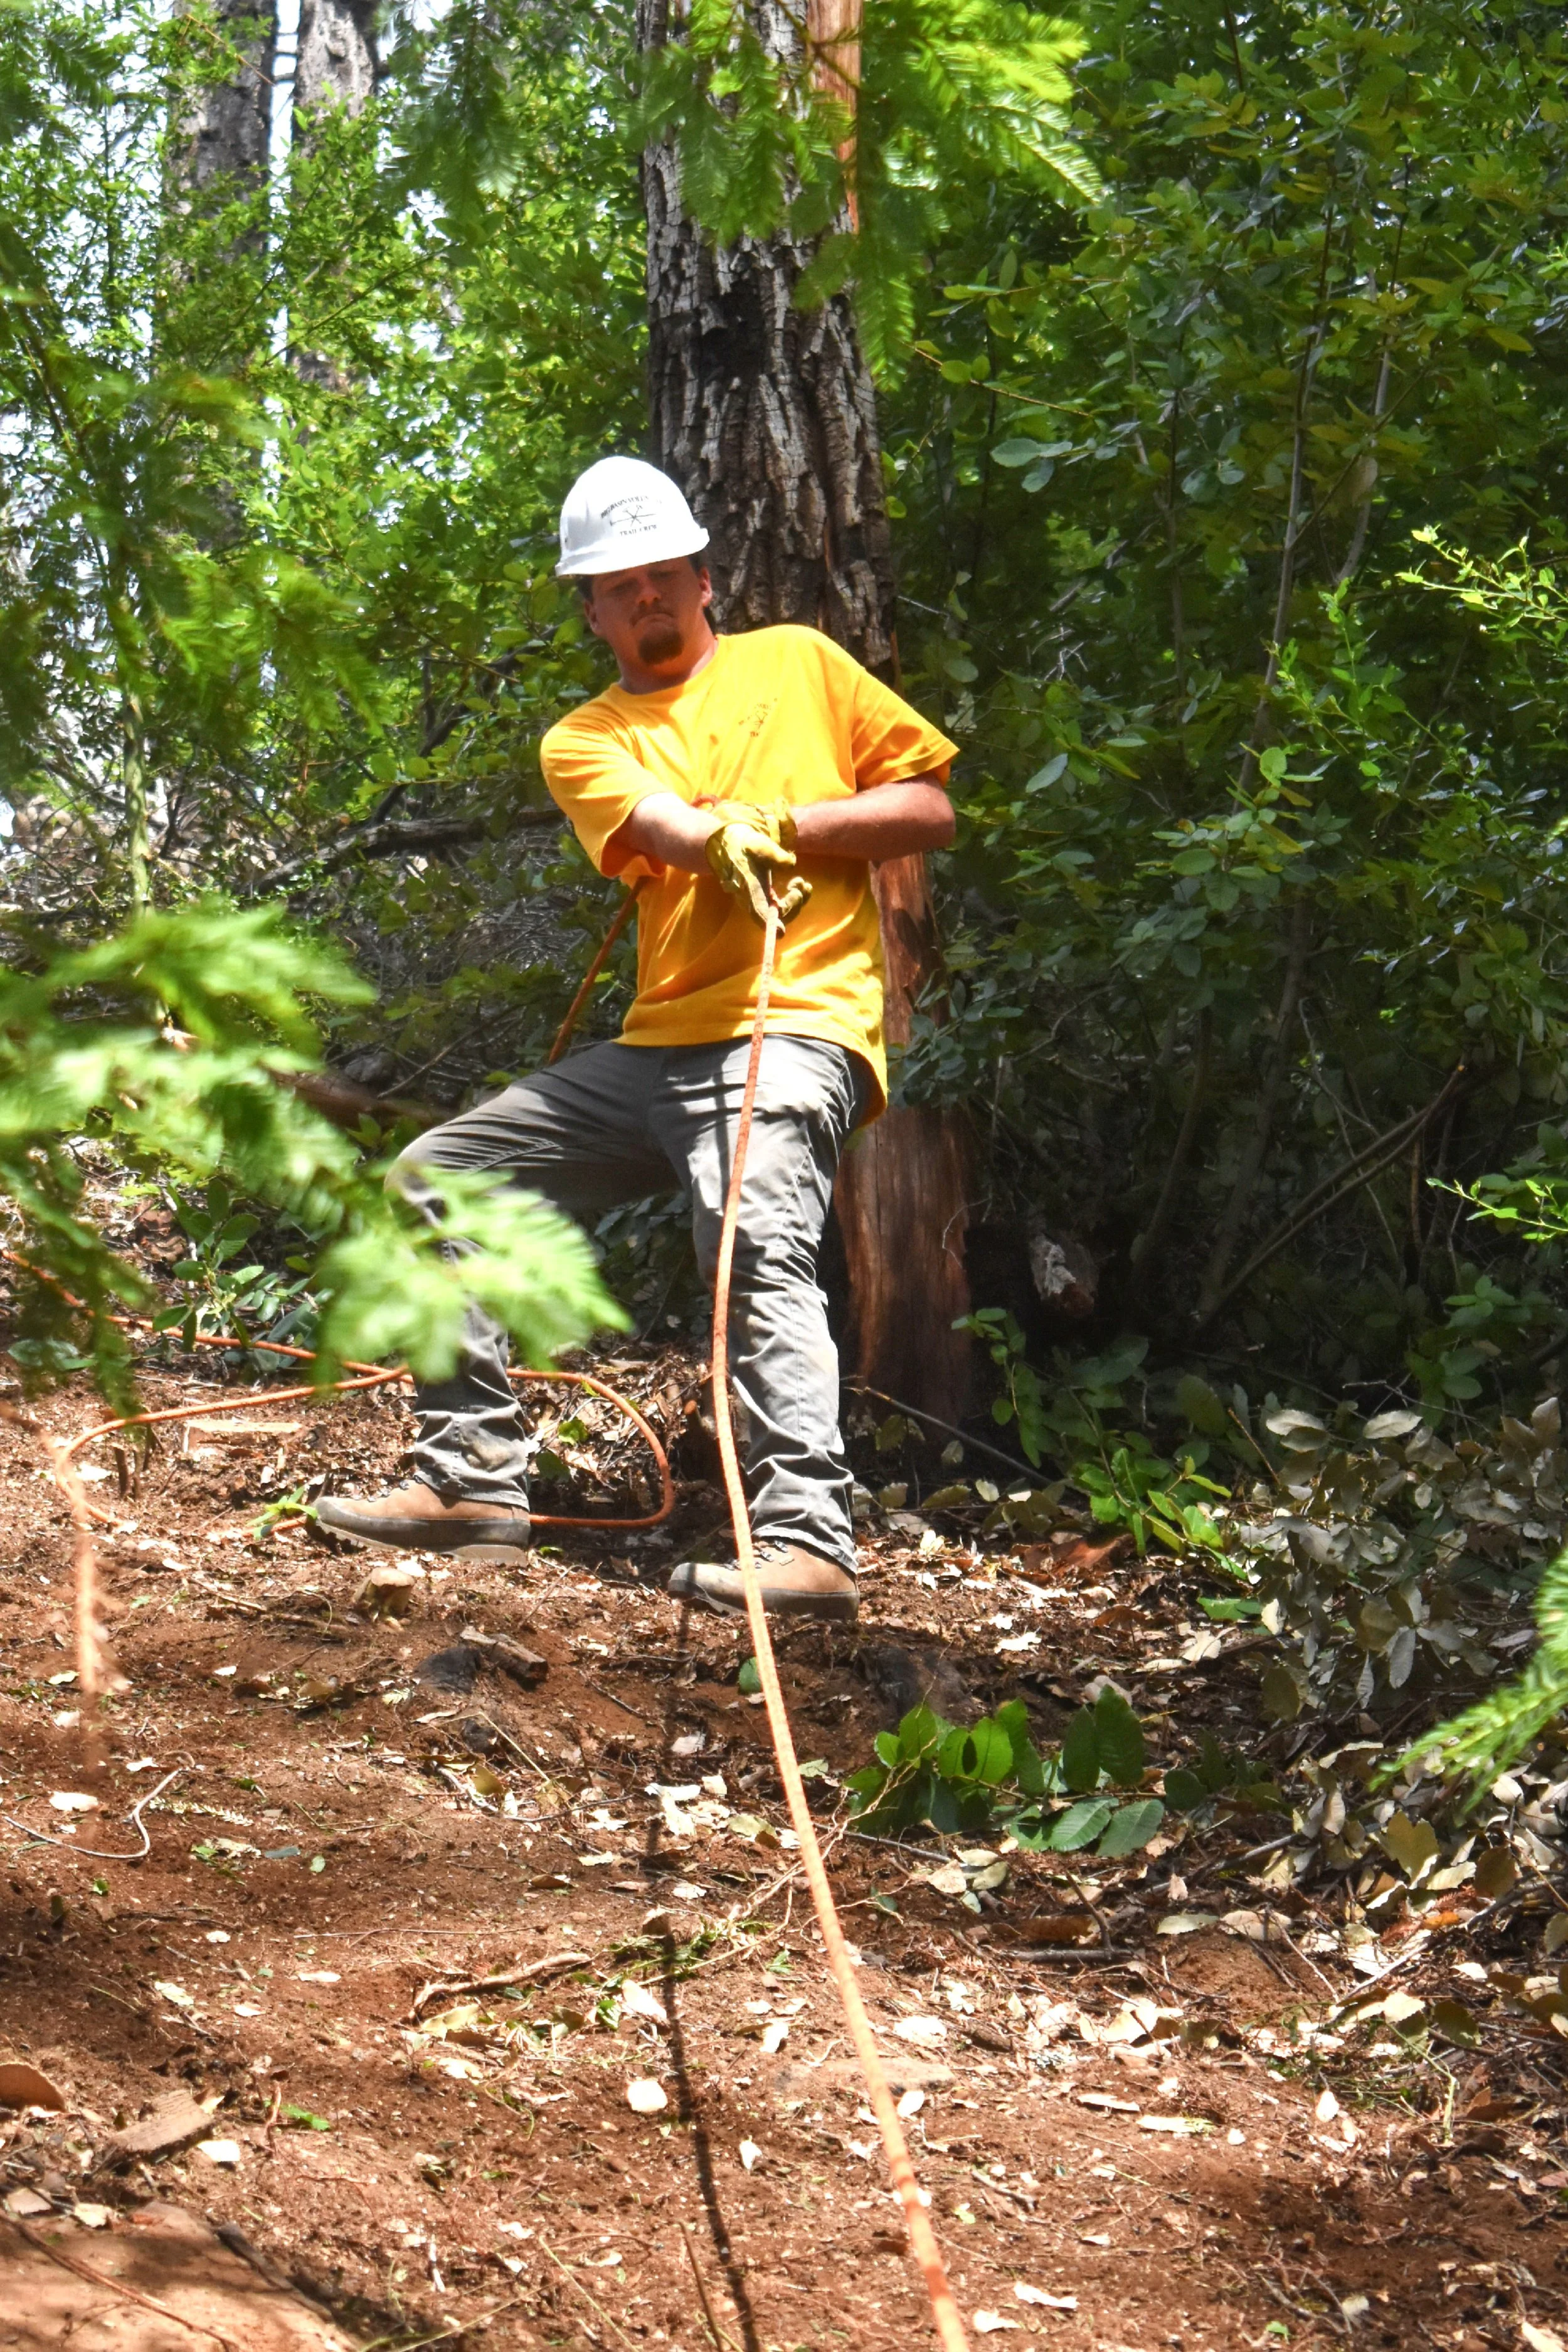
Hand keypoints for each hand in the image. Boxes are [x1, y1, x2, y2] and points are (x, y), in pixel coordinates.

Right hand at [704, 804, 812, 925]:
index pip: (758, 908)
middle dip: (793, 904)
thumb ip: (775, 853)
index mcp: (748, 885)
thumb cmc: (748, 845)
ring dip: (797, 901)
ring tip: (803, 883)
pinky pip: (781, 909)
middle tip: (802, 883)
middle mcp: (751, 899)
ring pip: (780, 914)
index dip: (768, 921)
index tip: (781, 931)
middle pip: (774, 915)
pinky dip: (795, 900)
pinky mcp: (764, 900)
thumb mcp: (759, 843)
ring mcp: (758, 902)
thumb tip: (791, 864)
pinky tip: (801, 885)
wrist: (735, 847)